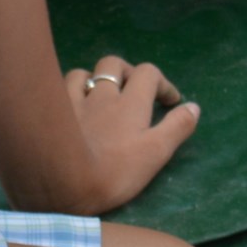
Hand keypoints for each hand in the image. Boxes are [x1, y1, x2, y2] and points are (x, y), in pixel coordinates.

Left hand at [57, 55, 198, 210]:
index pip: (149, 74)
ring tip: (100, 96)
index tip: (170, 102)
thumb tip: (194, 106)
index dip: (162, 84)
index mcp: (131, 102)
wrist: (63, 182)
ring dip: (96, 79)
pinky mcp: (52, 113)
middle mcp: (103, 94)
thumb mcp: (156, 153)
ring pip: (85, 74)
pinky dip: (71, 90)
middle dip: (128, 72)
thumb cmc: (114, 172)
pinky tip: (72, 103)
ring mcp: (74, 101)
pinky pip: (60, 89)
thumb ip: (177, 127)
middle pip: (115, 65)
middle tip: (135, 92)